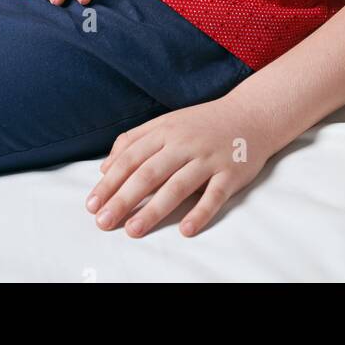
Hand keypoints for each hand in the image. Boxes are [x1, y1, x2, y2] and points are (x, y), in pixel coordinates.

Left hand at [85, 92, 278, 237]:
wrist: (252, 114)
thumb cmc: (203, 123)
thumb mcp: (167, 122)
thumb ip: (135, 140)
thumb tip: (105, 168)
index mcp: (166, 130)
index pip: (132, 158)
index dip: (110, 182)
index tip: (92, 204)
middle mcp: (185, 143)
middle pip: (149, 173)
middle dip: (123, 199)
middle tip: (104, 222)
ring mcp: (209, 158)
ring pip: (178, 186)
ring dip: (154, 210)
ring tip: (133, 230)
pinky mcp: (231, 173)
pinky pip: (214, 195)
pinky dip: (200, 213)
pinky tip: (186, 230)